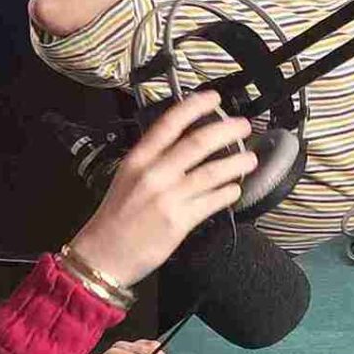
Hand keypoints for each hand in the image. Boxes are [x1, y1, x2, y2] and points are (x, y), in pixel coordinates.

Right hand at [67, 92, 260, 288]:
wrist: (103, 255)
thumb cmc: (116, 218)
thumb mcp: (127, 179)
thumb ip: (154, 161)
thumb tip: (185, 145)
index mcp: (138, 160)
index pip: (169, 124)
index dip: (194, 106)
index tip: (213, 98)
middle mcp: (153, 174)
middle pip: (198, 143)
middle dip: (227, 130)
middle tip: (243, 126)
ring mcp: (168, 197)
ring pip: (212, 172)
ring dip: (237, 163)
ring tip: (250, 158)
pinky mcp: (179, 220)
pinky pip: (213, 201)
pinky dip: (229, 192)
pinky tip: (235, 189)